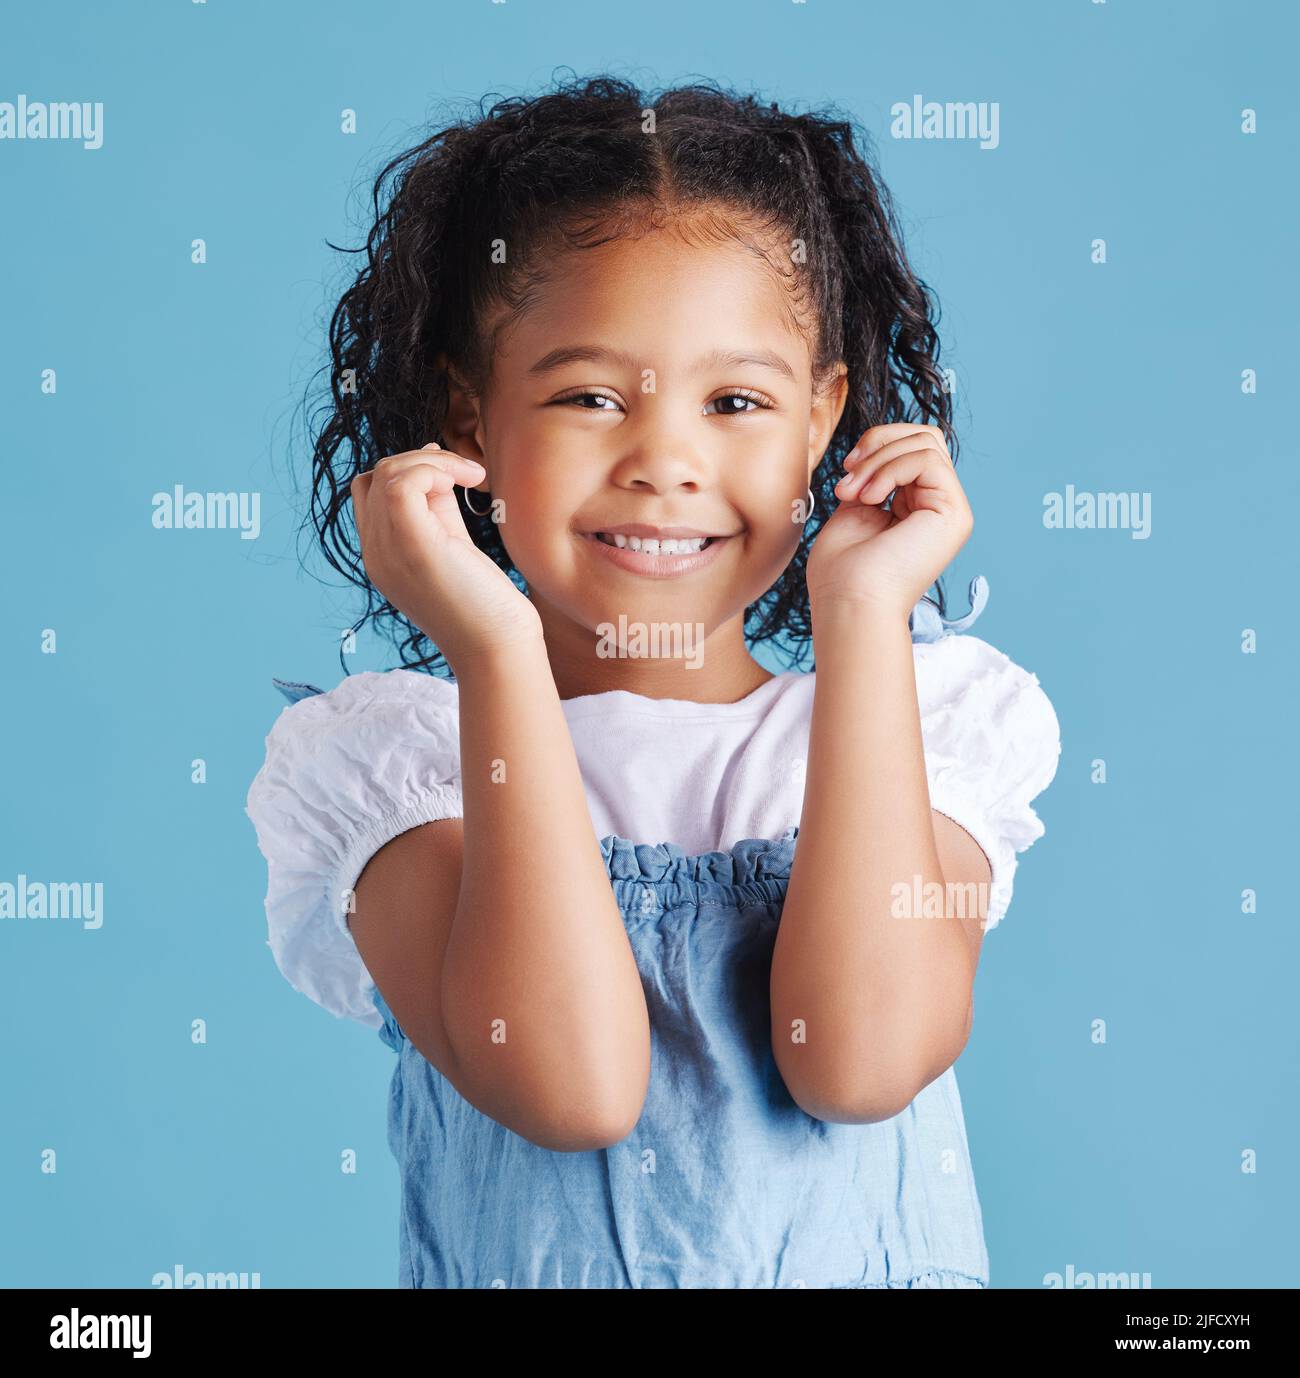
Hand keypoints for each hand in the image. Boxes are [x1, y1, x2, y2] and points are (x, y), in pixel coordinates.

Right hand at [350, 444, 541, 669]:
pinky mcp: (412, 546)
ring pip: (386, 473)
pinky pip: (402, 483)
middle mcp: (376, 554)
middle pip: (373, 478)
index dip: (406, 473)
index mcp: (382, 556)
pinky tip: (468, 481)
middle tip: (465, 473)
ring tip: (471, 475)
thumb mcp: (453, 547)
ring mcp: (388, 551)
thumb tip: (437, 467)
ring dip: (432, 461)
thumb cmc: (485, 606)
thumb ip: (438, 511)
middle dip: (419, 461)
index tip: (449, 476)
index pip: (368, 495)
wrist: (498, 649)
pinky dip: (436, 469)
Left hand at [805, 424, 973, 619]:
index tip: (845, 471)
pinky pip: (927, 460)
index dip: (877, 445)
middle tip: (848, 476)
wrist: (849, 605)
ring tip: (850, 493)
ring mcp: (951, 511)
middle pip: (925, 437)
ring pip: (926, 443)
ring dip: (878, 460)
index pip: (912, 447)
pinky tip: (868, 498)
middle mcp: (940, 507)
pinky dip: (889, 470)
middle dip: (879, 444)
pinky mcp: (955, 514)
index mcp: (918, 508)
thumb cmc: (842, 572)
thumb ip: (874, 477)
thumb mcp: (856, 509)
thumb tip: (875, 449)